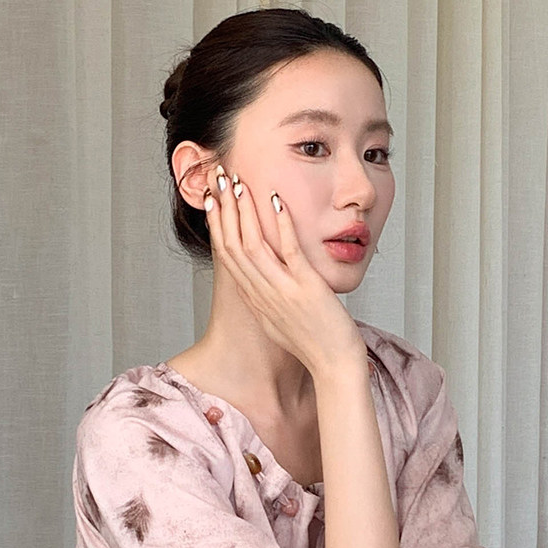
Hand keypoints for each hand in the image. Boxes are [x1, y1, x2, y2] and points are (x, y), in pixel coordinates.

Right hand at [202, 163, 365, 381]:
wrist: (334, 367)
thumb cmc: (315, 346)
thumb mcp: (281, 322)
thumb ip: (269, 301)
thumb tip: (262, 286)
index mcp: (255, 300)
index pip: (227, 257)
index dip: (217, 226)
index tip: (213, 201)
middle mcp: (263, 294)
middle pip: (233, 246)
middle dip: (224, 210)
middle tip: (218, 180)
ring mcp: (282, 291)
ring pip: (254, 245)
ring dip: (244, 211)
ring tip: (239, 183)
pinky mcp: (305, 288)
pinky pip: (289, 251)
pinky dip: (281, 224)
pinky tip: (277, 201)